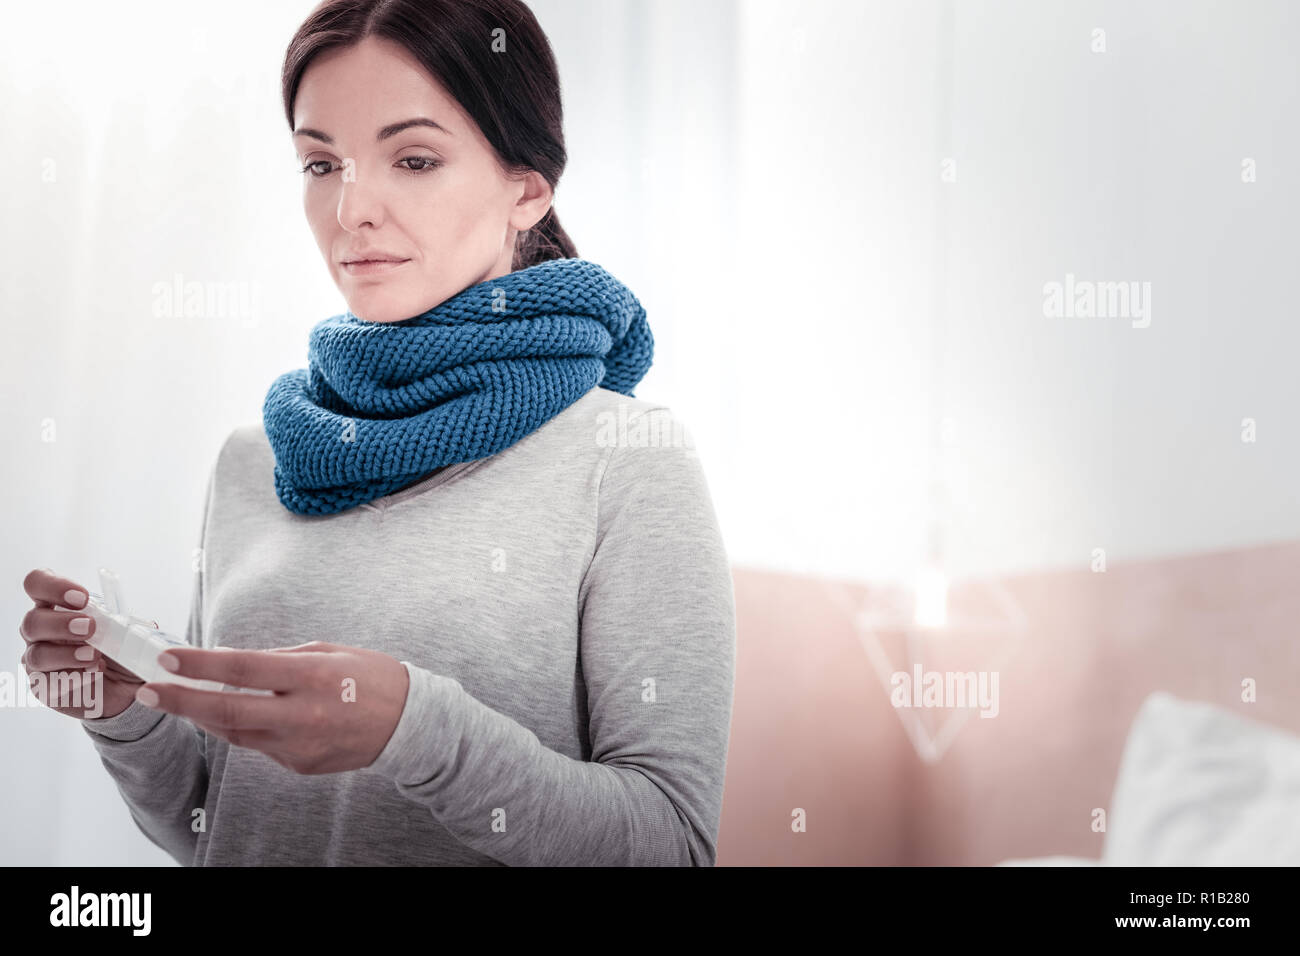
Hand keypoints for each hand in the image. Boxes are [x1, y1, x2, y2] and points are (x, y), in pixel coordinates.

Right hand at [19, 568, 143, 719]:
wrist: (125, 688)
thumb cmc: (122, 651)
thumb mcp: (132, 633)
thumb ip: (131, 624)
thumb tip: (143, 624)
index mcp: (59, 606)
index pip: (38, 583)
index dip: (53, 586)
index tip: (82, 598)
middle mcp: (42, 630)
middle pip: (31, 621)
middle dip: (61, 624)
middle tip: (90, 628)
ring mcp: (38, 659)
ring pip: (36, 655)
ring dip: (67, 655)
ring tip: (95, 656)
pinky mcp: (42, 686)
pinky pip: (46, 682)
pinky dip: (72, 678)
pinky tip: (91, 674)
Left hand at [136, 641, 409, 773]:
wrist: (409, 724)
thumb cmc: (371, 677)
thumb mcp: (328, 651)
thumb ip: (280, 659)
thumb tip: (234, 664)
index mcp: (311, 677)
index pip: (243, 670)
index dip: (200, 665)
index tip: (169, 658)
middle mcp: (302, 714)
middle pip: (228, 710)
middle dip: (181, 700)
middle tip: (149, 690)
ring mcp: (299, 745)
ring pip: (236, 733)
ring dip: (204, 716)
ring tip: (178, 700)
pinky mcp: (300, 764)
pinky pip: (261, 745)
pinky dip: (243, 729)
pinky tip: (236, 715)